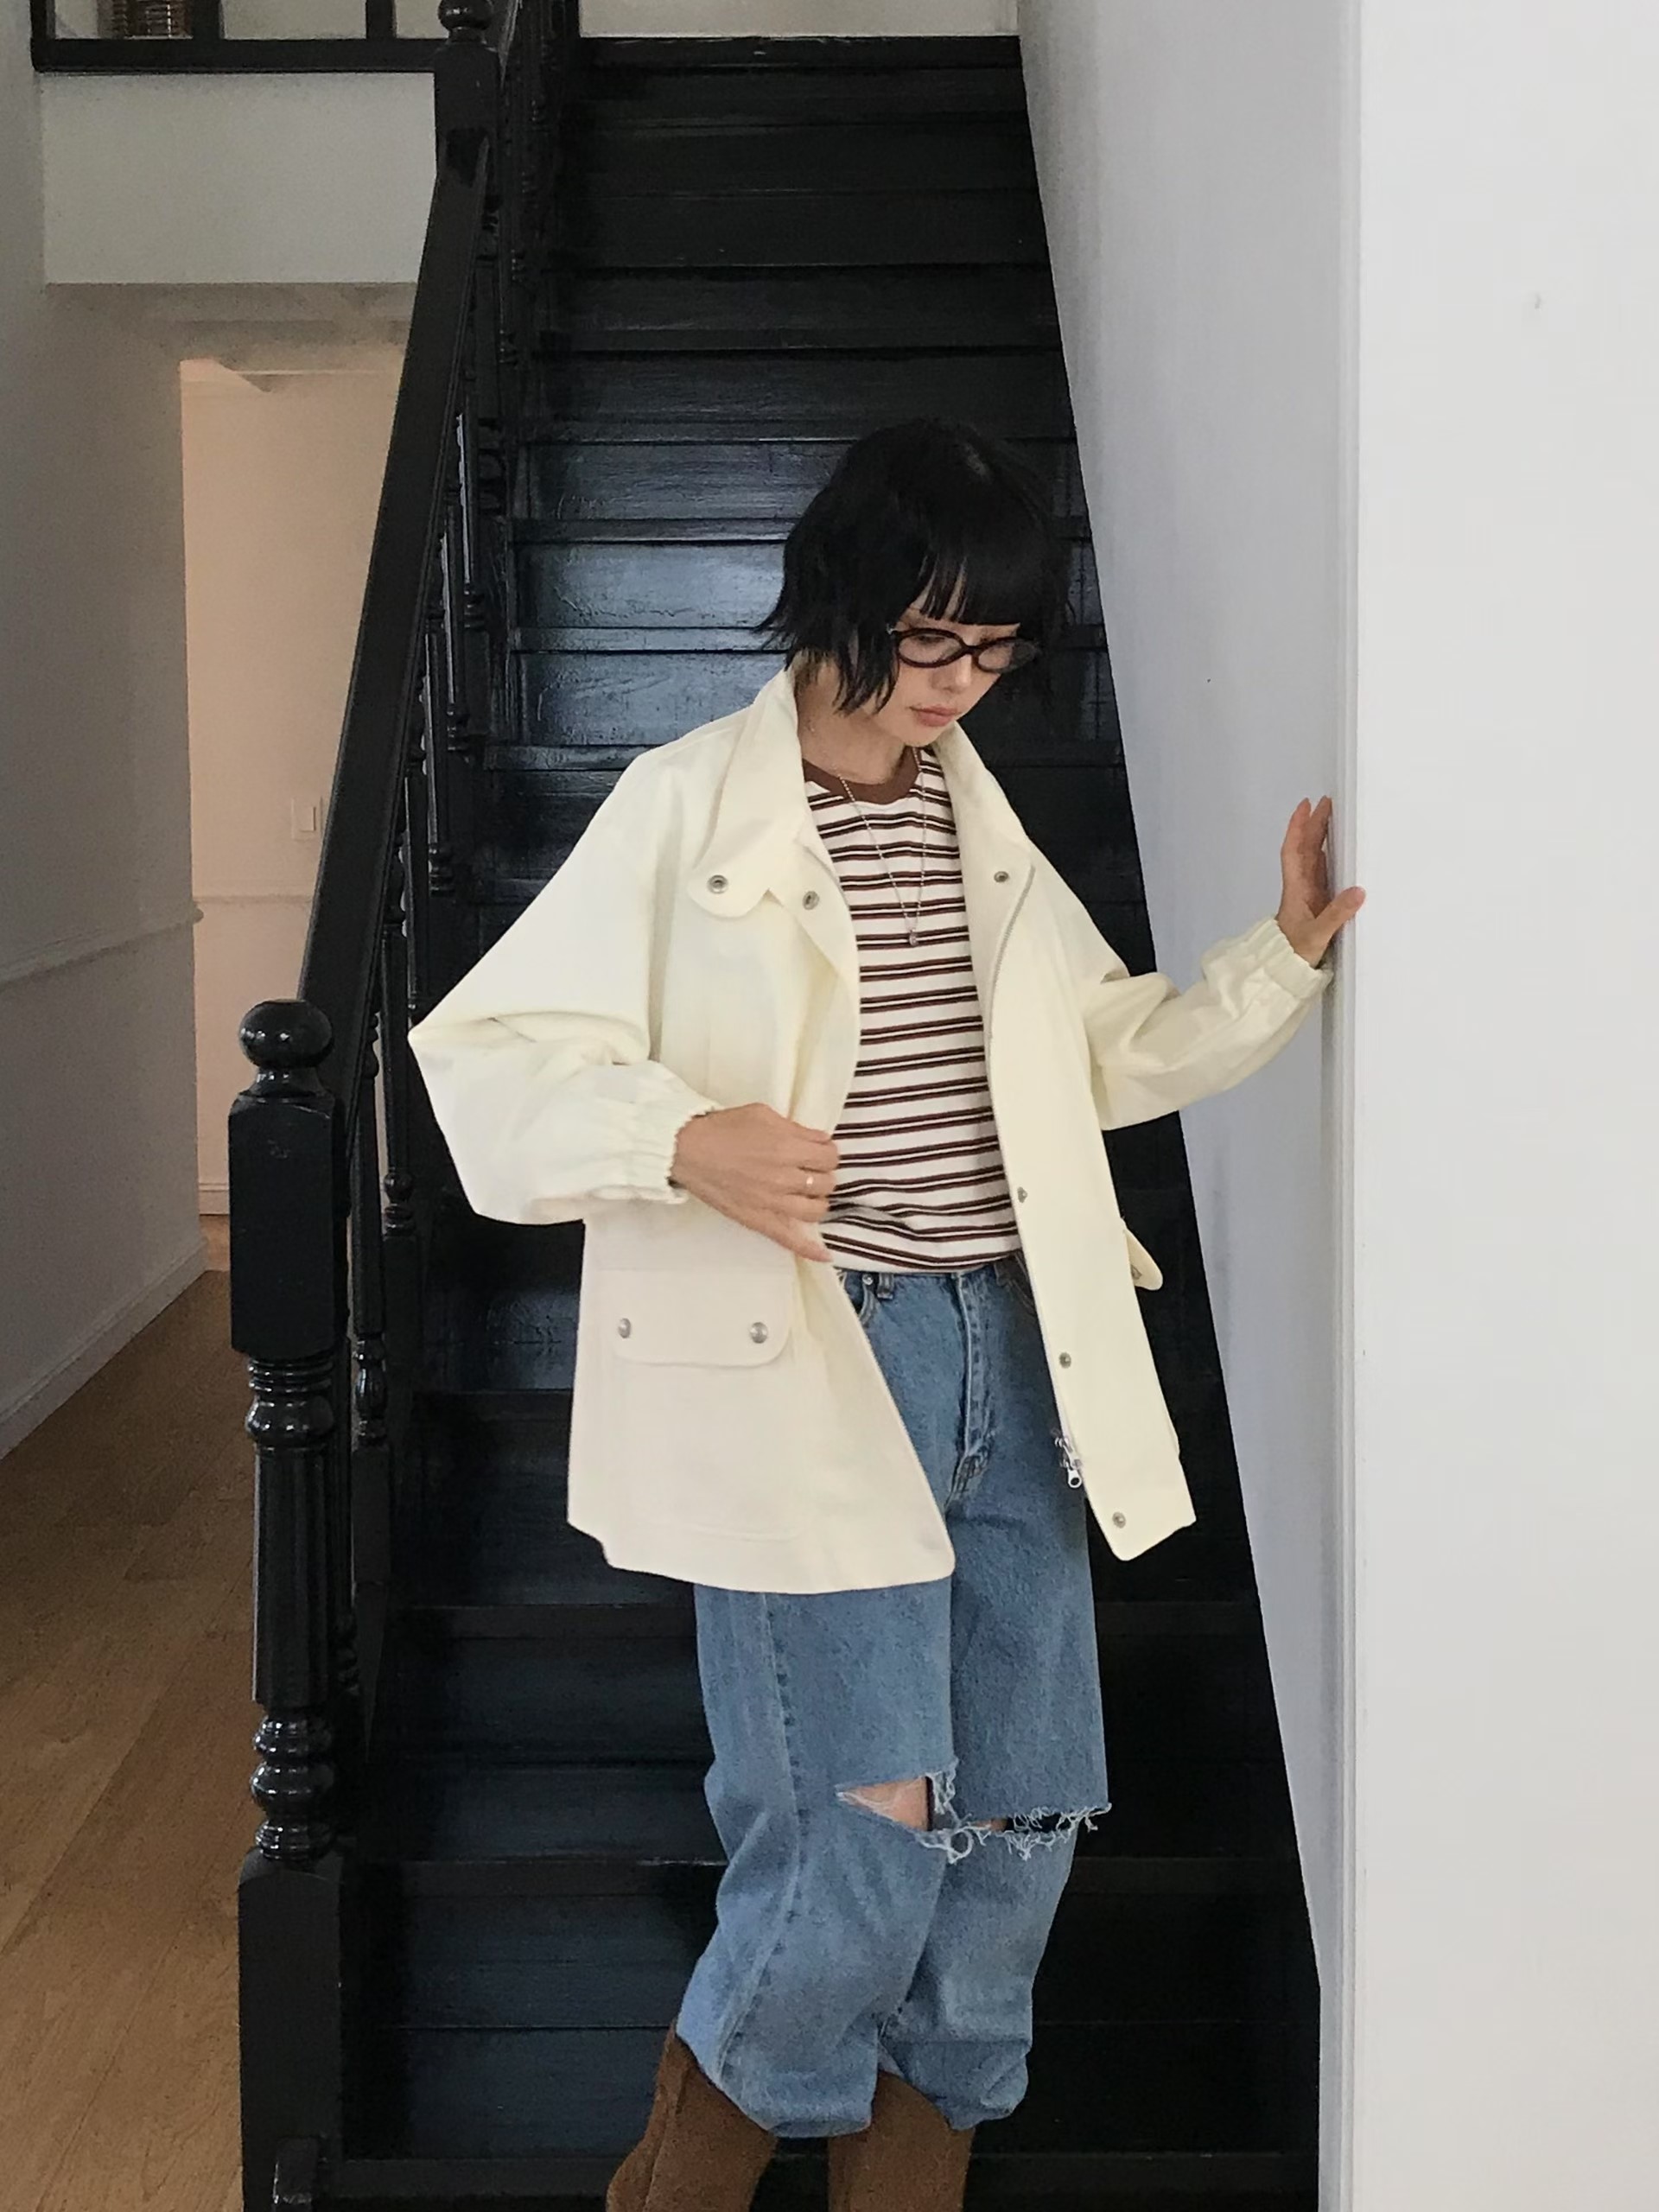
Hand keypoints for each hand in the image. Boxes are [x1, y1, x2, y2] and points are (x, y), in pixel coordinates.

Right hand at [669, 1103, 839, 1262]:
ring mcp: (773, 1203)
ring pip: (816, 1210)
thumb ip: (796, 1129)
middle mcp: (785, 1178)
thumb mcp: (764, 1115)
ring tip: (807, 1194)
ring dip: (817, 1200)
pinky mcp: (759, 1221)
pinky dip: (810, 1249)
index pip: (830, 1156)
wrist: (689, 1150)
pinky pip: (790, 1240)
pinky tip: (826, 1255)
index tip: (819, 1152)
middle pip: (826, 1182)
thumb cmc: (724, 1129)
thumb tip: (821, 1140)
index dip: (827, 1152)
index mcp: (788, 1148)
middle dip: (822, 1174)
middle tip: (810, 1170)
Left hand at [1276, 797, 1363, 967]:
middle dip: (1315, 825)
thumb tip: (1359, 891)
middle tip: (1329, 803)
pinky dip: (1330, 858)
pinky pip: (1323, 873)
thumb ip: (1337, 914)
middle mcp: (1301, 887)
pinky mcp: (1318, 904)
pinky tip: (1340, 852)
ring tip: (1336, 819)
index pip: (1294, 850)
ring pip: (1314, 859)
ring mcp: (1309, 895)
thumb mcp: (1317, 934)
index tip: (1306, 805)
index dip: (1298, 827)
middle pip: (1306, 849)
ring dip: (1322, 838)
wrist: (1285, 971)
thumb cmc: (1296, 952)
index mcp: (1296, 888)